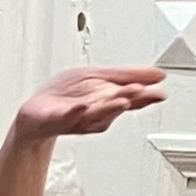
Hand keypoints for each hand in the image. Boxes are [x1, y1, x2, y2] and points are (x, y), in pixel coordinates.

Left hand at [11, 66, 165, 142]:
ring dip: (109, 107)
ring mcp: (76, 117)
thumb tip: (159, 75)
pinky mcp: (55, 120)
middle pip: (115, 106)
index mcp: (108, 100)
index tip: (159, 93)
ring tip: (121, 99)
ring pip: (95, 114)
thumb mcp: (100, 77)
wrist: (35, 112)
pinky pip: (66, 118)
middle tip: (141, 91)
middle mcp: (95, 112)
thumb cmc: (67, 95)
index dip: (146, 97)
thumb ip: (128, 76)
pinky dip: (74, 113)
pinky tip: (81, 107)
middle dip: (128, 98)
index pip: (131, 98)